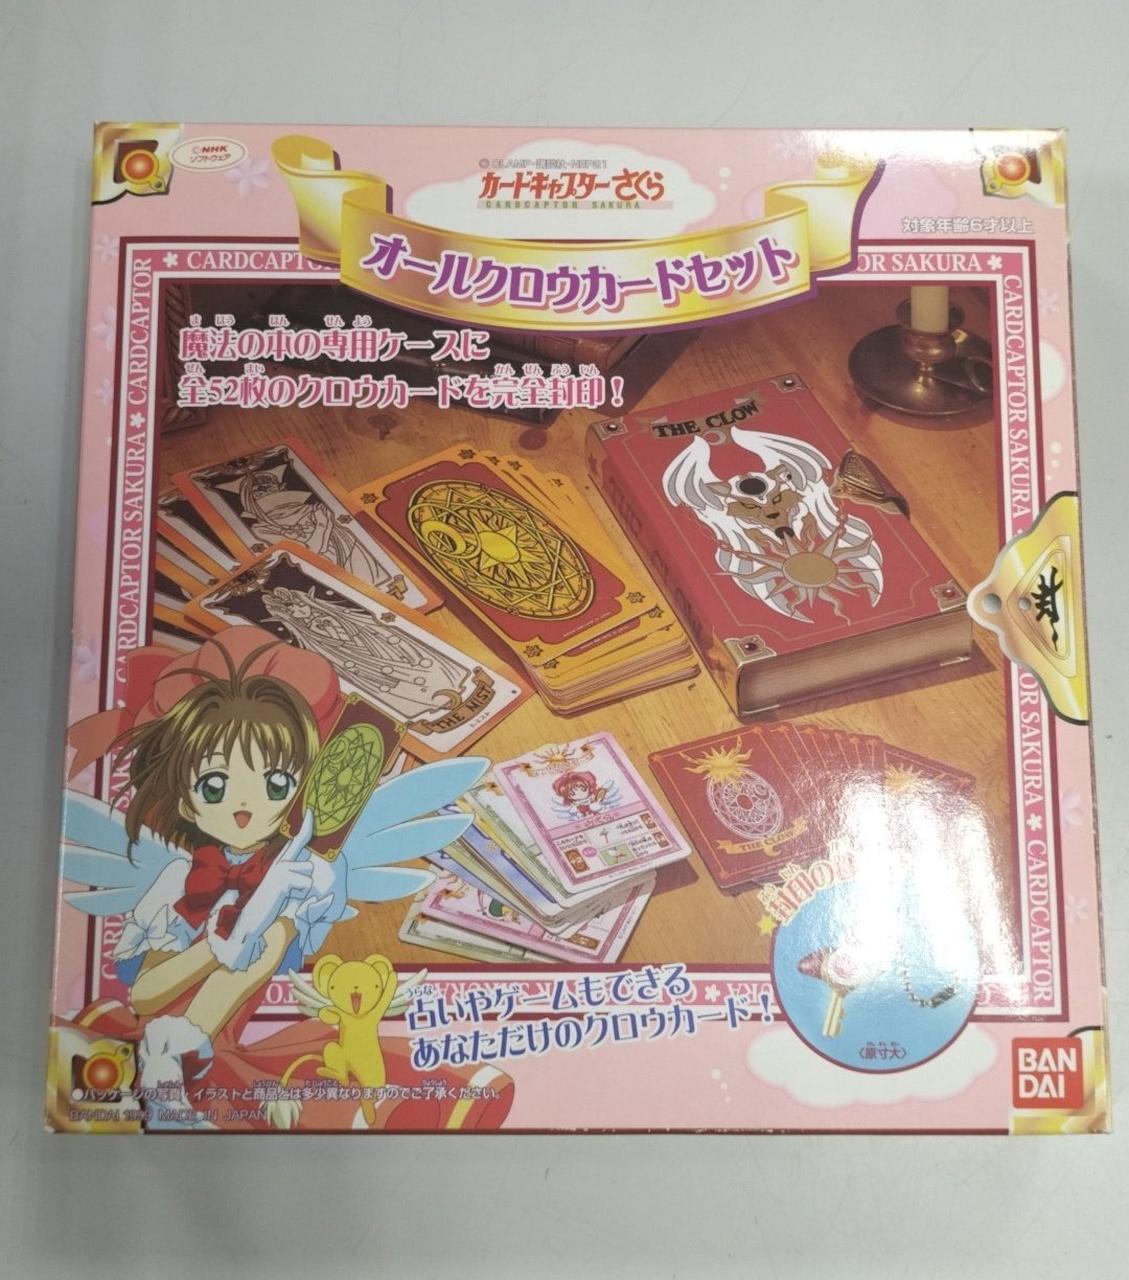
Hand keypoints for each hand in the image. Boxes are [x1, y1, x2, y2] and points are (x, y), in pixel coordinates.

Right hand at [206, 811, 314, 969]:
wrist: (250, 918)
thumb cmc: (268, 904)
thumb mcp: (282, 889)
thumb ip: (294, 880)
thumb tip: (311, 881)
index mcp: (280, 862)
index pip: (295, 841)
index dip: (306, 827)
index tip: (312, 813)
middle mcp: (280, 862)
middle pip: (306, 859)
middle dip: (305, 870)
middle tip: (290, 883)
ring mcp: (280, 869)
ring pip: (308, 874)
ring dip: (302, 889)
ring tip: (285, 896)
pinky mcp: (282, 879)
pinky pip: (305, 885)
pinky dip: (299, 896)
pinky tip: (283, 899)